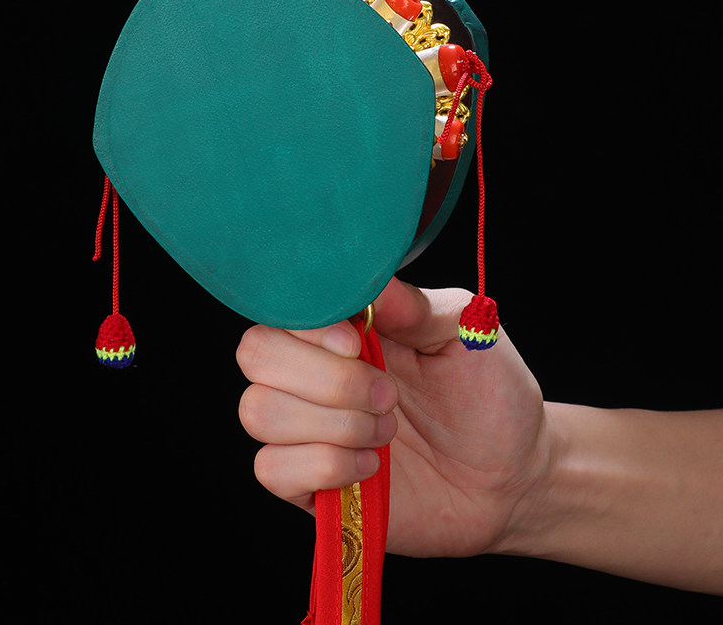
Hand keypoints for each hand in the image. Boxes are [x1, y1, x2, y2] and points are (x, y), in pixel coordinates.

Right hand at [236, 276, 549, 557]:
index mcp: (344, 328)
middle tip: (387, 395)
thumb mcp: (465, 335)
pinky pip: (271, 469)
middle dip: (326, 379)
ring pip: (258, 411)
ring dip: (333, 426)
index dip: (310, 329)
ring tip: (386, 433)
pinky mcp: (309, 483)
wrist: (510, 475)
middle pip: (255, 354)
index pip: (281, 310)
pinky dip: (325, 467)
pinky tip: (370, 467)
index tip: (357, 344)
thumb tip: (370, 282)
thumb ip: (414, 306)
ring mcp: (306, 428)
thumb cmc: (489, 395)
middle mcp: (314, 372)